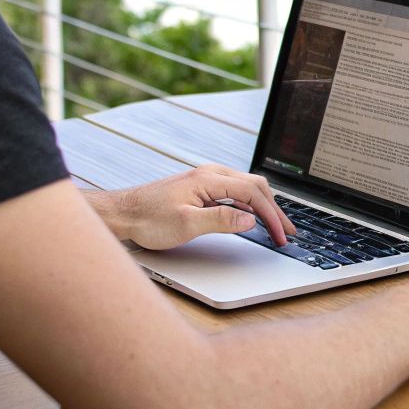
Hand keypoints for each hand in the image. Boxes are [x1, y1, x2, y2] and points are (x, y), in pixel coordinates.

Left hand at [82, 165, 295, 250]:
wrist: (122, 213)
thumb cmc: (147, 218)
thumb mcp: (186, 224)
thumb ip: (221, 220)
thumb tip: (249, 219)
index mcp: (209, 179)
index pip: (253, 194)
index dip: (271, 216)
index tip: (280, 235)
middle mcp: (209, 174)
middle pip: (255, 186)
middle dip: (274, 210)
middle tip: (287, 231)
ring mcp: (205, 180)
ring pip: (246, 188)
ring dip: (263, 206)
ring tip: (275, 225)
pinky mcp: (200, 189)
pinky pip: (234, 192)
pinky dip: (249, 204)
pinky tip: (251, 217)